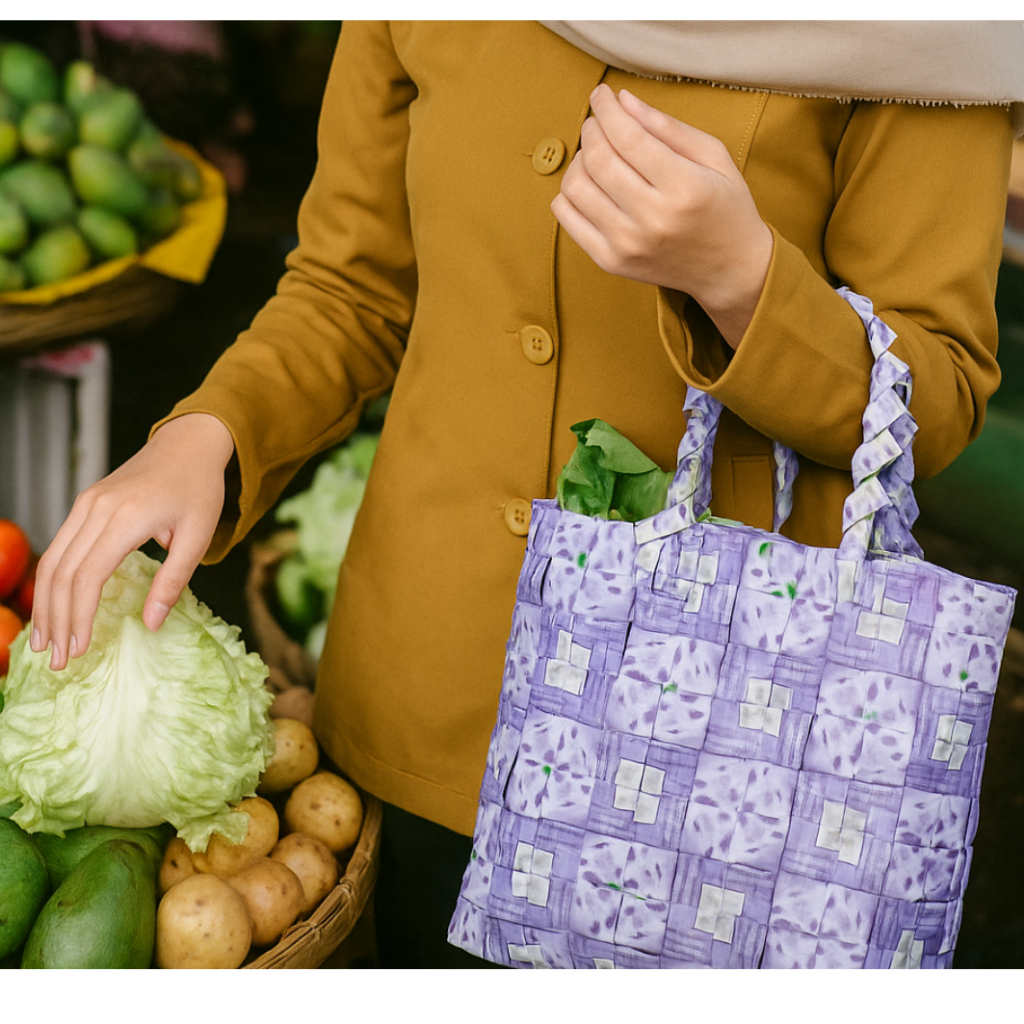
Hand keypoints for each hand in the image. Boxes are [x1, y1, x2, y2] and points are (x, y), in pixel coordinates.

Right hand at [30, 412, 234, 669]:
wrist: (188, 444)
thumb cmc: (199, 490)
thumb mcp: (198, 537)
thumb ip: (173, 581)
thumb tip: (152, 624)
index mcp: (128, 517)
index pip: (89, 576)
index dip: (80, 617)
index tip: (79, 650)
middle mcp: (97, 509)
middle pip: (62, 573)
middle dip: (56, 621)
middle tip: (56, 661)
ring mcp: (86, 504)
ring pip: (52, 561)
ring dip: (45, 605)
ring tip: (46, 643)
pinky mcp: (84, 504)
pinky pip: (59, 547)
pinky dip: (51, 582)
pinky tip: (52, 607)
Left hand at [551, 84, 773, 347]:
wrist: (729, 269)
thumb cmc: (724, 207)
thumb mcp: (713, 157)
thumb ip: (667, 127)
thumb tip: (622, 100)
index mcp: (684, 187)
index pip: (628, 137)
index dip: (607, 110)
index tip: (602, 95)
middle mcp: (652, 219)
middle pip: (598, 160)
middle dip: (592, 130)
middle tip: (598, 121)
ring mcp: (628, 245)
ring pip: (576, 188)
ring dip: (578, 160)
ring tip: (596, 153)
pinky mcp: (610, 261)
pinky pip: (567, 218)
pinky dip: (568, 193)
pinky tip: (588, 184)